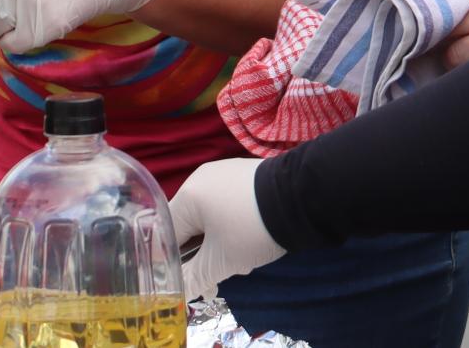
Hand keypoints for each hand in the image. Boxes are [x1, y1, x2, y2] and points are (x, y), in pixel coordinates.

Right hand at [169, 157, 283, 296]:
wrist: (302, 198)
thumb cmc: (252, 229)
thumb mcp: (221, 261)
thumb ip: (193, 278)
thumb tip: (176, 294)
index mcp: (188, 195)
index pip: (166, 235)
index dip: (172, 264)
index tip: (185, 284)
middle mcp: (201, 179)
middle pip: (189, 226)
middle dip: (202, 257)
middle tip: (216, 279)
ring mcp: (225, 174)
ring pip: (210, 219)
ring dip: (219, 246)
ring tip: (240, 262)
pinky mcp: (246, 176)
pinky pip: (228, 206)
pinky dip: (232, 227)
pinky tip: (250, 242)